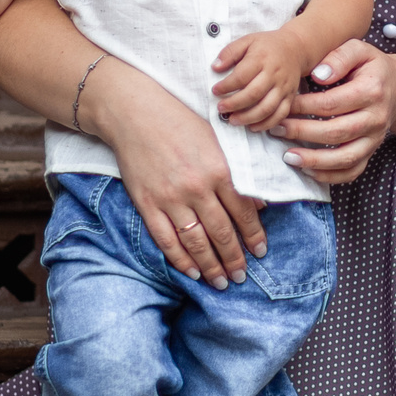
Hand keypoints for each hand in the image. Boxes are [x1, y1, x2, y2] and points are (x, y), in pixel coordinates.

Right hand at [91, 67, 269, 288]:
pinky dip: (180, 259)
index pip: (243, 213)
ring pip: (196, 242)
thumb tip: (258, 204)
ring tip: (221, 282)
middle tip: (242, 277)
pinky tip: (192, 271)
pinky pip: (166, 240)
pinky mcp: (147, 204)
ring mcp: (170, 199)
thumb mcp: (218, 141)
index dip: (253, 236)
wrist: (135, 113)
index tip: (260, 252)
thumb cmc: (180, 122)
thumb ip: (238, 173)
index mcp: (219, 171)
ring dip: (211, 265)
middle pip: (222, 233)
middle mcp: (197, 188)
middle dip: (235, 259)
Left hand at [211, 27, 312, 129]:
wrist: (296, 48)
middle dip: (234, 104)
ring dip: (248, 118)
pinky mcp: (290, 97)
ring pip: (267, 108)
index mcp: (261, 59)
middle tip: (221, 108)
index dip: (226, 86)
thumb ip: (230, 52)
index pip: (242, 76)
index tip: (215, 90)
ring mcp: (283, 87)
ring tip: (233, 120)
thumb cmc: (268, 46)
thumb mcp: (247, 41)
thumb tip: (215, 67)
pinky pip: (280, 114)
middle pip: (254, 94)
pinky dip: (266, 124)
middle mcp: (274, 74)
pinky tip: (253, 127)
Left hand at [270, 39, 395, 185]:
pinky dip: (329, 176)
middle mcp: (377, 118)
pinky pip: (352, 171)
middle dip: (302, 132)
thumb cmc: (370, 67)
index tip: (283, 104)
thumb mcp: (359, 49)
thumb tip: (318, 75)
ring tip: (288, 156)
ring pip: (345, 157)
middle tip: (276, 128)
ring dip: (314, 161)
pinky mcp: (371, 152)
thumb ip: (339, 56)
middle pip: (337, 131)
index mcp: (372, 90)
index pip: (332, 103)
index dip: (304, 106)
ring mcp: (375, 139)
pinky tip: (307, 170)